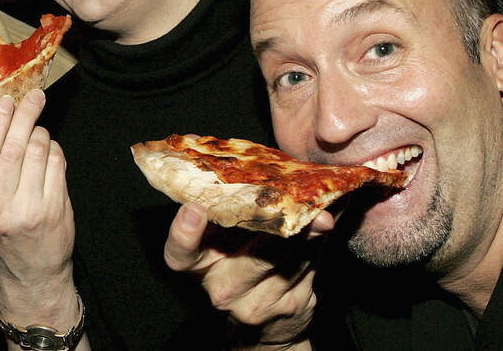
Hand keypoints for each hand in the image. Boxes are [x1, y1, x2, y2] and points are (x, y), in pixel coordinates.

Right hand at [0, 90, 78, 329]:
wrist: (29, 276)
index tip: (4, 102)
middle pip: (13, 148)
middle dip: (24, 115)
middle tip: (32, 97)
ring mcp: (30, 210)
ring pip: (39, 151)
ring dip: (40, 132)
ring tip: (37, 131)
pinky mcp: (55, 210)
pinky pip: (57, 163)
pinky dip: (54, 149)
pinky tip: (48, 152)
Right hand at [164, 203, 328, 346]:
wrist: (261, 326)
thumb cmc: (236, 266)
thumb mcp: (221, 242)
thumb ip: (231, 213)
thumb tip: (260, 177)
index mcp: (197, 267)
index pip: (180, 254)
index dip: (184, 233)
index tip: (194, 210)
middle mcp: (223, 289)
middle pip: (255, 255)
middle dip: (280, 226)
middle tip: (296, 203)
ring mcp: (257, 303)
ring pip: (289, 258)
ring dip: (309, 233)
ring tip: (320, 214)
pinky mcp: (289, 308)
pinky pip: (309, 268)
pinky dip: (318, 246)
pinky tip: (322, 231)